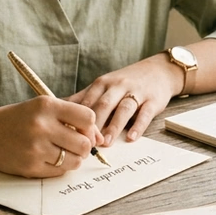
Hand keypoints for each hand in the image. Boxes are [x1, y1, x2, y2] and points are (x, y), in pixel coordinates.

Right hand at [0, 96, 102, 177]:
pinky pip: (60, 172)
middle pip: (84, 143)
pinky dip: (60, 168)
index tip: (84, 130)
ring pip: (75, 161)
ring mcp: (35, 148)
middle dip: (85, 146)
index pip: (88, 117)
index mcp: (47, 106)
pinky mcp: (30, 167)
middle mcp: (41, 126)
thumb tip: (99, 138)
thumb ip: (71, 117)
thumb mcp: (42, 107)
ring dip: (73, 158)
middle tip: (75, 145)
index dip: (90, 127)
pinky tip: (49, 158)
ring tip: (62, 152)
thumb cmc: (19, 118)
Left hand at [67, 54, 181, 146]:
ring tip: (106, 143)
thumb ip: (83, 98)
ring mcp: (136, 92)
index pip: (87, 102)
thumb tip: (57, 108)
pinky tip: (131, 138)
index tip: (70, 135)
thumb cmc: (126, 82)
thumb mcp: (103, 86)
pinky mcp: (152, 100)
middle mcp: (117, 86)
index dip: (77, 118)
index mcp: (102, 84)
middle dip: (94, 124)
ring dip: (114, 125)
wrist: (159, 71)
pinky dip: (138, 126)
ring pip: (123, 108)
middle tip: (86, 143)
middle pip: (103, 104)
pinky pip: (144, 113)